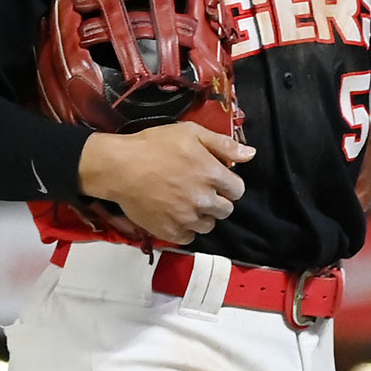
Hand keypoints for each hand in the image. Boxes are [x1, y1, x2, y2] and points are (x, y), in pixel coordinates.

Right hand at [78, 122, 252, 243]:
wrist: (119, 167)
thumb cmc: (155, 145)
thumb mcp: (191, 133)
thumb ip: (224, 145)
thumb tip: (250, 154)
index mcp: (212, 174)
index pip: (238, 190)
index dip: (229, 185)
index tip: (217, 180)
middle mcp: (203, 199)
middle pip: (226, 210)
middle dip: (218, 201)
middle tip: (201, 191)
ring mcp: (187, 217)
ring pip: (209, 225)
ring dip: (203, 216)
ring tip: (187, 203)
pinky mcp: (169, 231)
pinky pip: (190, 237)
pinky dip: (186, 229)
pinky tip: (176, 215)